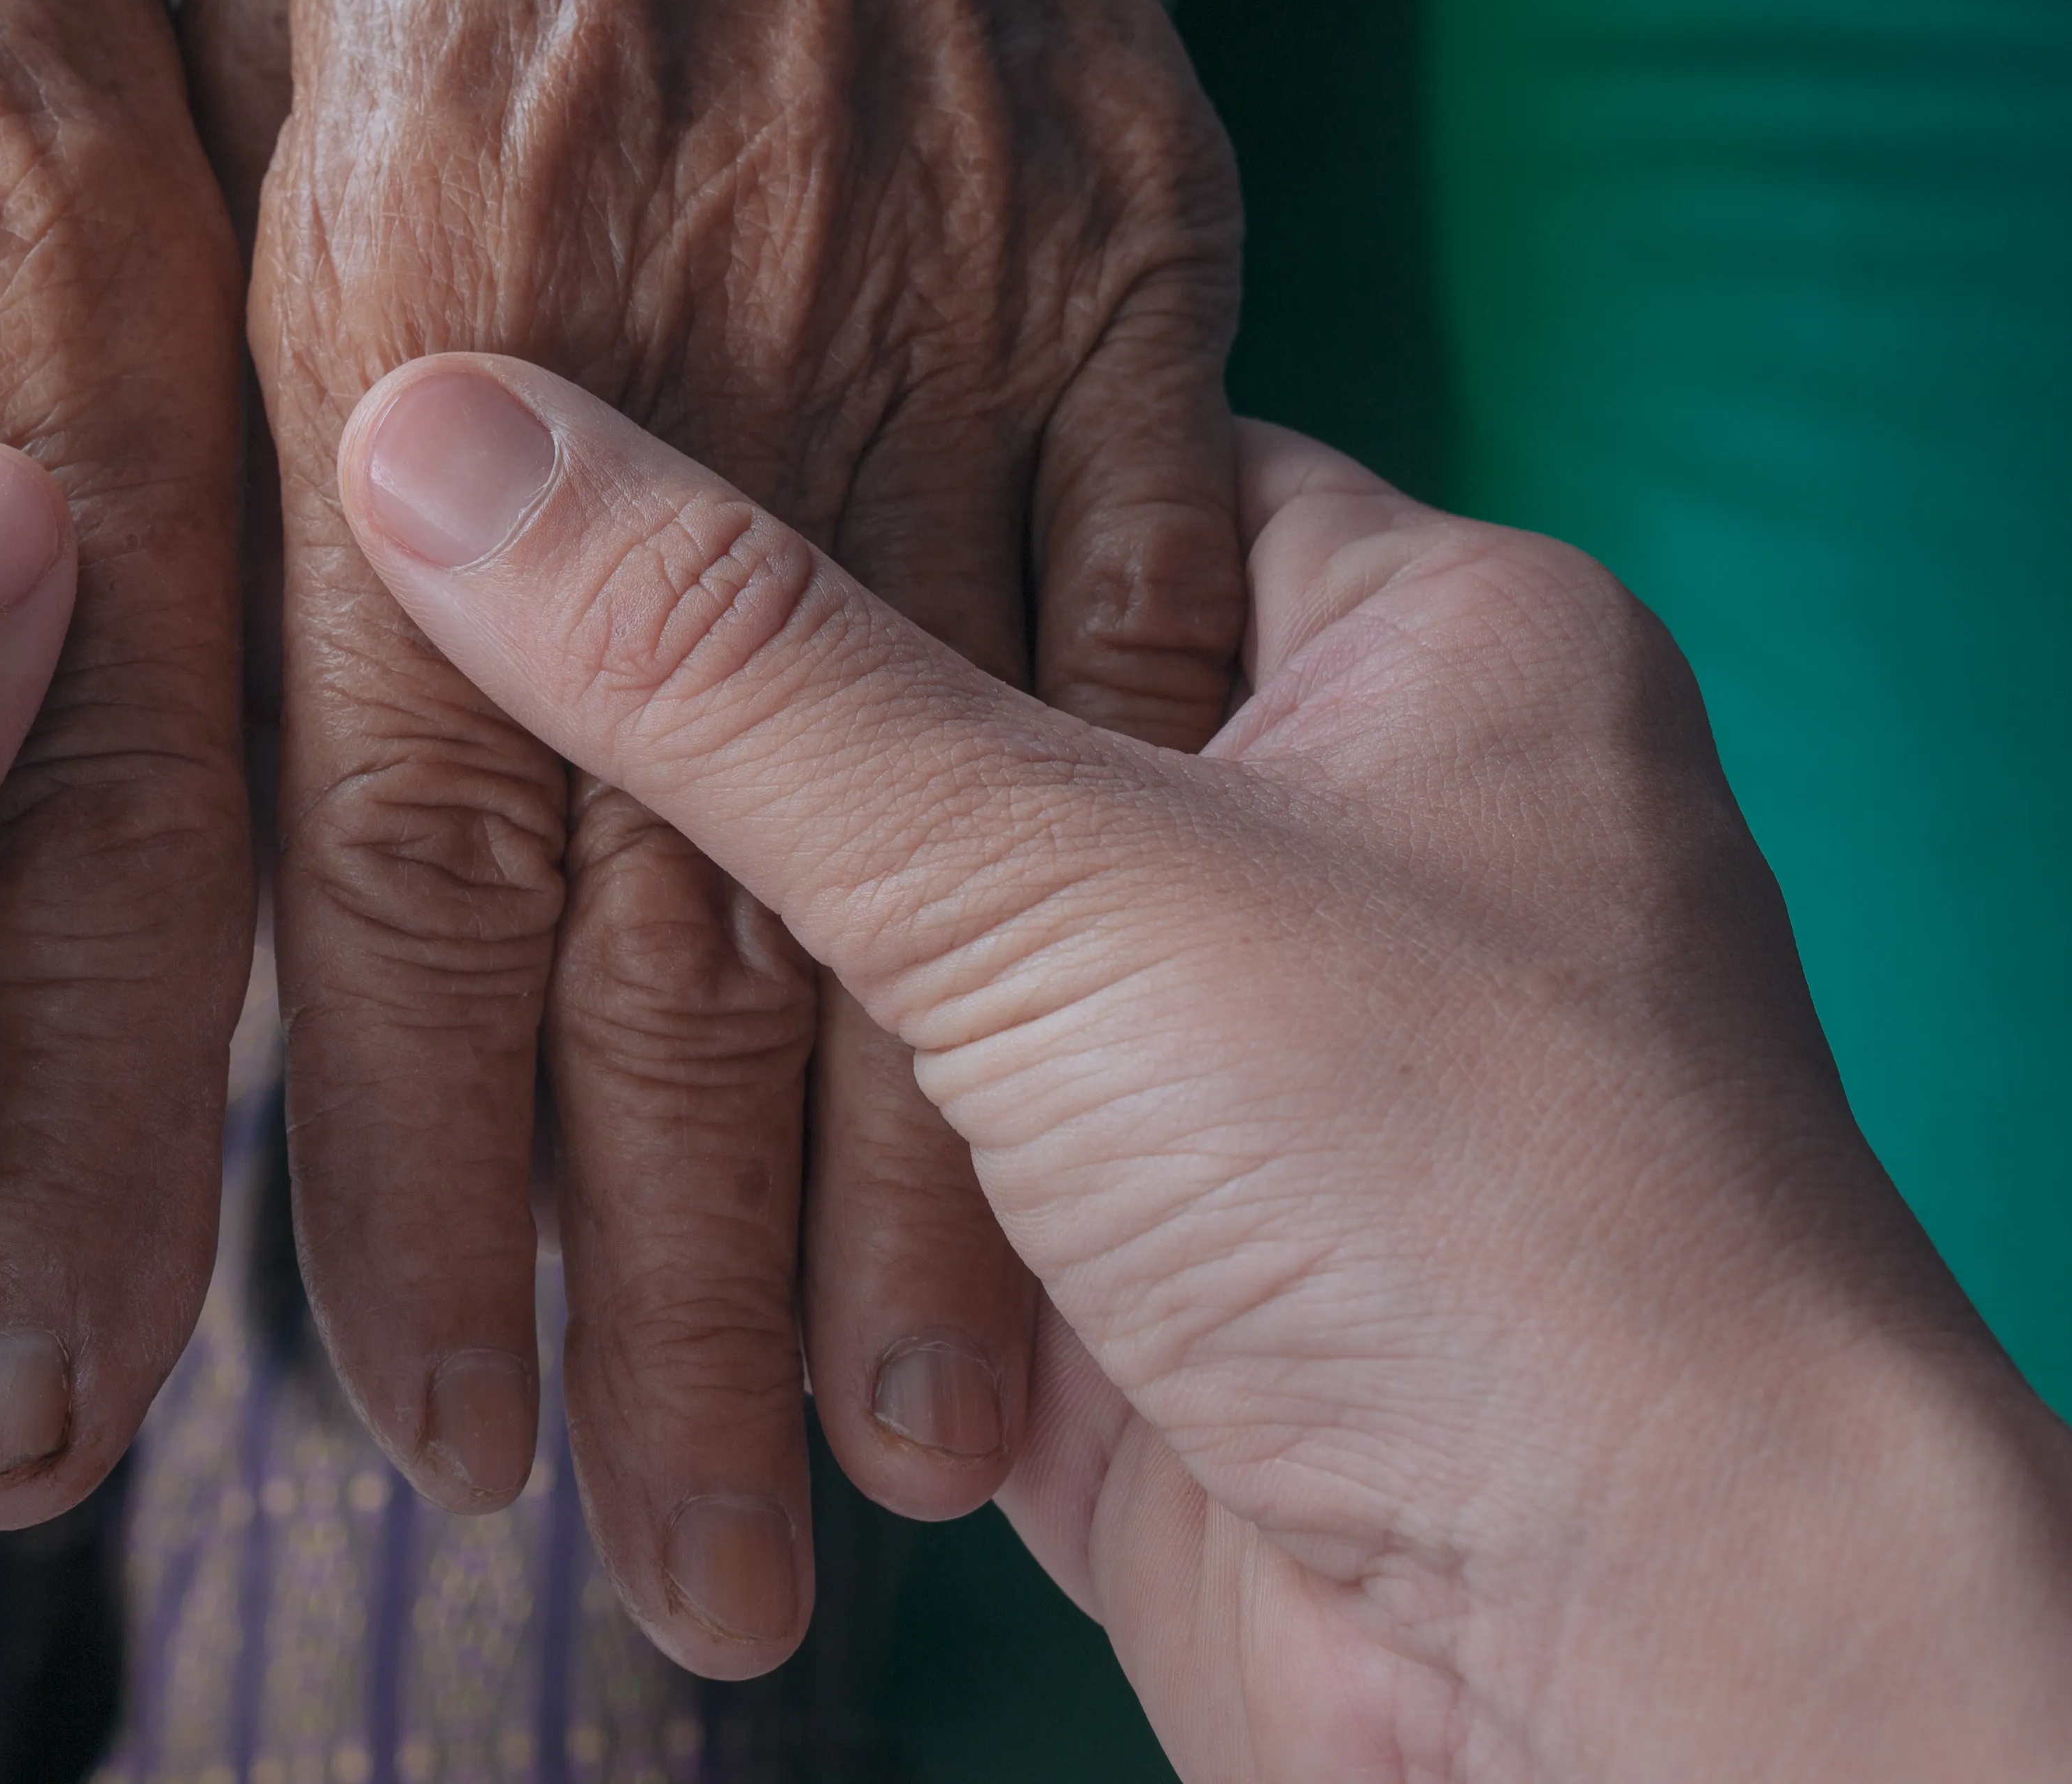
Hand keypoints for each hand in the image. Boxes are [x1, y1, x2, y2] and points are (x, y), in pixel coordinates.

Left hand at [192, 0, 1238, 1671]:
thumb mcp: (209, 149)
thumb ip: (234, 504)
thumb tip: (212, 840)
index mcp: (370, 344)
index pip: (374, 870)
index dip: (387, 1183)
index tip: (411, 1427)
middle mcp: (646, 360)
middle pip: (652, 927)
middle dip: (663, 1294)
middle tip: (687, 1568)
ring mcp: (911, 309)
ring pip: (924, 834)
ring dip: (911, 1194)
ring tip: (911, 1475)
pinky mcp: (1117, 254)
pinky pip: (1136, 618)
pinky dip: (1136, 910)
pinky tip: (1142, 1073)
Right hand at [331, 356, 2071, 1782]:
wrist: (1646, 1688)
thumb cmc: (1474, 1213)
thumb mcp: (1059, 872)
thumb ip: (724, 667)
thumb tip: (425, 425)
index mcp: (1425, 640)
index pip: (1062, 445)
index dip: (809, 428)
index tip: (550, 414)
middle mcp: (1347, 839)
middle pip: (947, 727)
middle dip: (705, 747)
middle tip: (433, 654)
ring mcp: (1245, 1079)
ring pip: (896, 981)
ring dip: (700, 1000)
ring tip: (436, 900)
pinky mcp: (1145, 1293)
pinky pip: (883, 1197)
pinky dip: (737, 1201)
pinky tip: (546, 1143)